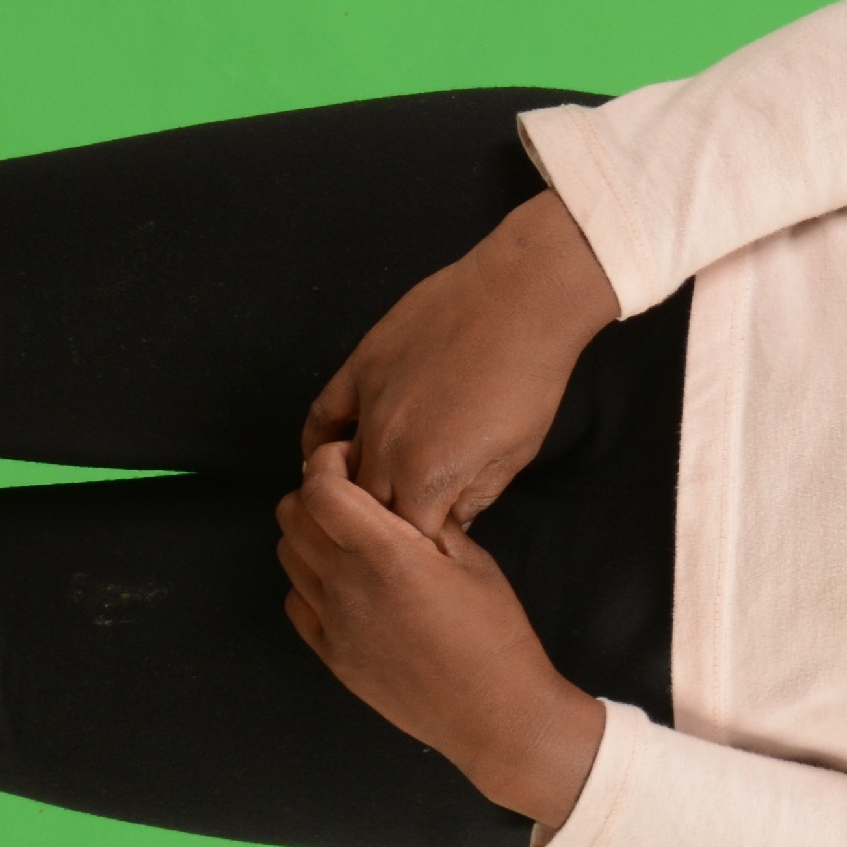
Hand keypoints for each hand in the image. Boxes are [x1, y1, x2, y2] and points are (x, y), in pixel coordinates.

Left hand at [278, 441, 606, 829]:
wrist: (495, 714)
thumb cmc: (496, 635)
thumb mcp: (473, 561)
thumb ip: (426, 522)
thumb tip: (398, 494)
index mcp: (387, 554)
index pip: (320, 489)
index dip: (326, 462)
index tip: (348, 458)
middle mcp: (348, 586)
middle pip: (292, 516)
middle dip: (313, 492)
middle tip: (349, 493)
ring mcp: (334, 625)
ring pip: (288, 557)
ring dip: (309, 535)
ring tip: (348, 538)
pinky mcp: (333, 656)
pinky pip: (296, 603)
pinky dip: (309, 582)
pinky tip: (345, 584)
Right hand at [303, 189, 620, 537]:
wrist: (521, 298)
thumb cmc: (530, 377)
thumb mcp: (515, 454)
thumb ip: (475, 496)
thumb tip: (451, 522)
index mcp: (427, 477)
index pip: (405, 538)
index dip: (418, 547)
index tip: (428, 547)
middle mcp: (386, 447)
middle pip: (366, 509)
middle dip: (384, 524)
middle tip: (400, 525)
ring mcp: (367, 406)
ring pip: (339, 468)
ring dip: (351, 487)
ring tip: (365, 500)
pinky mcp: (358, 368)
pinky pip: (320, 417)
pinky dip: (317, 442)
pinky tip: (322, 456)